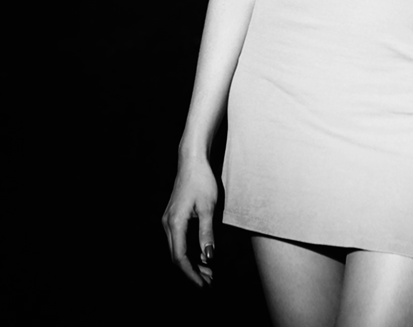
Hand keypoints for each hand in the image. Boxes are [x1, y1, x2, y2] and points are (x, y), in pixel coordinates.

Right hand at [162, 157, 217, 287]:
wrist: (192, 161)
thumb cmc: (201, 180)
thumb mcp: (208, 207)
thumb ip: (207, 233)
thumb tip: (209, 257)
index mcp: (174, 223)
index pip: (180, 258)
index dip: (192, 274)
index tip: (204, 285)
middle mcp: (168, 225)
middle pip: (177, 257)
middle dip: (193, 272)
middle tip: (210, 282)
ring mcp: (168, 221)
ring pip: (177, 250)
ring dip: (192, 263)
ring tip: (209, 273)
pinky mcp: (173, 218)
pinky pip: (179, 241)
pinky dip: (190, 252)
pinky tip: (202, 256)